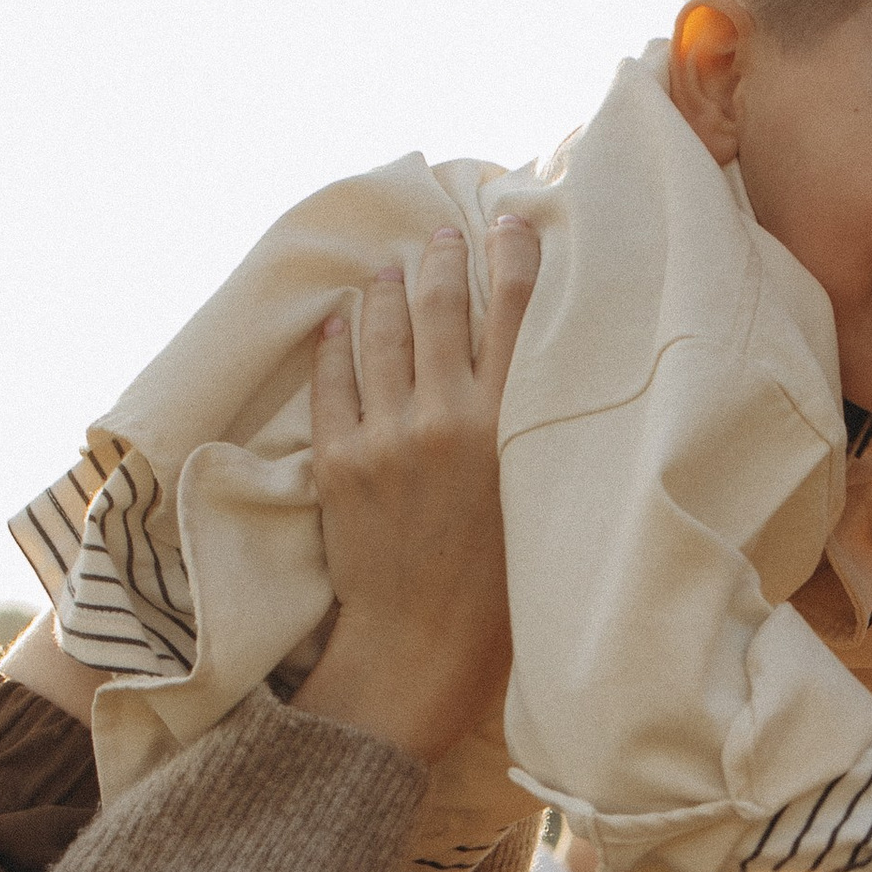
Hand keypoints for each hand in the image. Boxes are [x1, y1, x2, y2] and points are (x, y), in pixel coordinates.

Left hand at [292, 216, 537, 760]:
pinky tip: (340, 322)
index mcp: (508, 429)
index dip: (512, 258)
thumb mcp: (538, 502)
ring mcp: (386, 436)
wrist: (422, 649)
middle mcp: (446, 419)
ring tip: (388, 270)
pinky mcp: (340, 460)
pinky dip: (337, 343)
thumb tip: (528, 385)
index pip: (514, 315)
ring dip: (385, 292)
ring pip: (380, 333)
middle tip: (443, 238)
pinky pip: (333, 380)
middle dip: (442, 261)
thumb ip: (529, 437)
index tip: (510, 221)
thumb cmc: (500, 593)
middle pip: (440, 308)